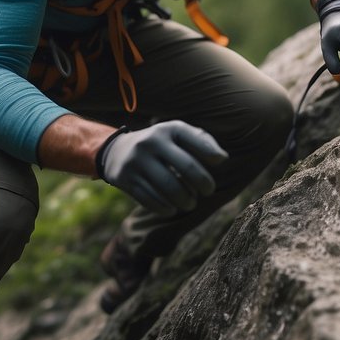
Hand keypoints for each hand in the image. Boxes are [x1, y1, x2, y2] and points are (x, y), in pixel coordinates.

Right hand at [96, 121, 227, 215]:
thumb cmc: (160, 145)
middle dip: (203, 183)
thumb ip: (202, 141)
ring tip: (190, 203)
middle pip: (186, 166)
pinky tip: (172, 209)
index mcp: (167, 129)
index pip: (196, 140)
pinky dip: (165, 208)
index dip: (212, 154)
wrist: (117, 151)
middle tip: (208, 191)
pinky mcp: (125, 179)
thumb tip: (222, 158)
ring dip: (185, 200)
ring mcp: (136, 161)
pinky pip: (150, 200)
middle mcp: (151, 142)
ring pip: (169, 187)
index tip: (220, 162)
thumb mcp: (176, 135)